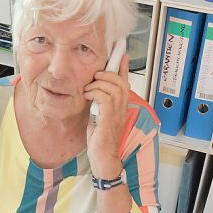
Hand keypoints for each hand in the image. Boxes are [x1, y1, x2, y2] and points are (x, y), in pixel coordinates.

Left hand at [83, 53, 129, 178]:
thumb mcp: (98, 114)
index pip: (125, 81)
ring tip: (89, 88)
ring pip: (113, 86)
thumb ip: (99, 101)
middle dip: (108, 72)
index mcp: (121, 105)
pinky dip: (95, 92)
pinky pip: (105, 97)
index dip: (124, 66)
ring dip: (99, 83)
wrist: (103, 158)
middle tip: (96, 75)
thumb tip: (93, 87)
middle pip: (121, 80)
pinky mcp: (109, 118)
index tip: (121, 54)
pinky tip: (87, 96)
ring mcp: (118, 113)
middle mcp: (123, 107)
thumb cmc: (100, 139)